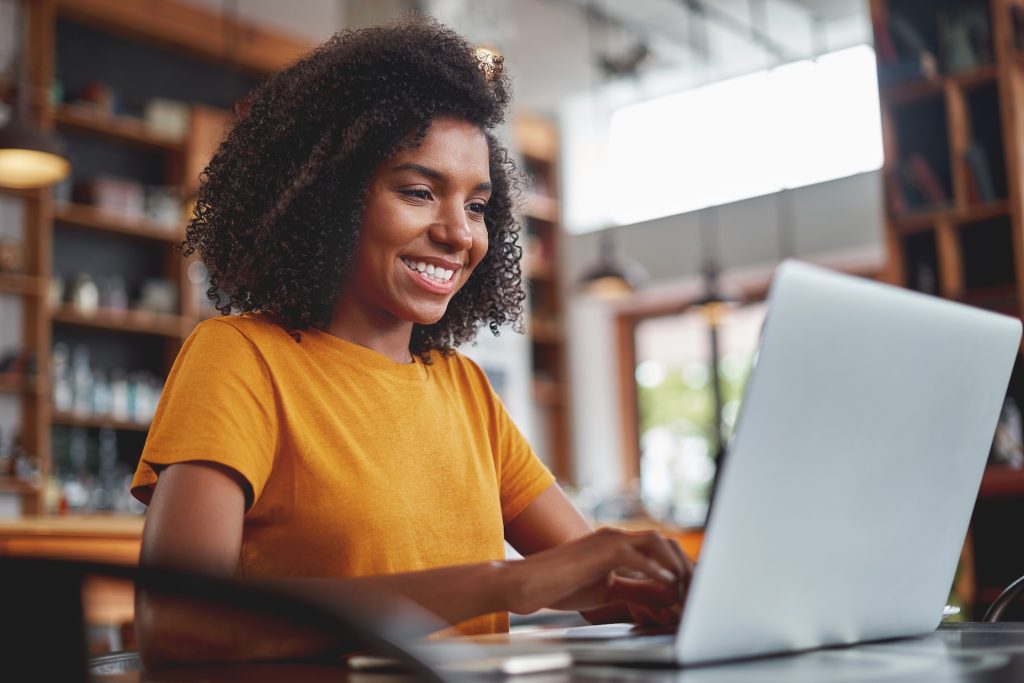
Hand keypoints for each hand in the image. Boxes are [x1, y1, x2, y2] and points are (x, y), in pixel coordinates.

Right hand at [502, 528, 691, 621]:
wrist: (527, 584)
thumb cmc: (559, 586)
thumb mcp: (606, 591)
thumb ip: (634, 590)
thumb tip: (663, 596)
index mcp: (616, 544)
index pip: (659, 549)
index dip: (678, 568)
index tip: (689, 592)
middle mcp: (615, 536)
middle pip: (664, 542)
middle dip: (685, 566)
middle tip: (694, 592)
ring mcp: (607, 540)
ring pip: (656, 542)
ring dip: (675, 566)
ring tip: (684, 590)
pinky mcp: (600, 550)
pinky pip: (636, 555)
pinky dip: (656, 569)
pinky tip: (668, 584)